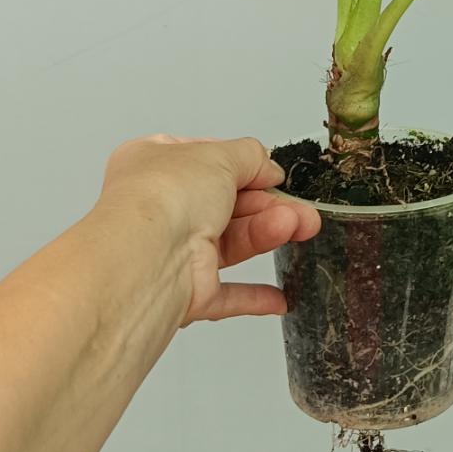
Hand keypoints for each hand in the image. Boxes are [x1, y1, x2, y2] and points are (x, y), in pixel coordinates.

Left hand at [96, 134, 320, 326]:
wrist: (149, 257)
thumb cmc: (167, 195)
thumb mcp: (219, 155)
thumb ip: (250, 156)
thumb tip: (268, 166)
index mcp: (155, 164)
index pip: (205, 160)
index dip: (243, 166)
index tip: (274, 173)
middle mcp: (162, 207)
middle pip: (227, 204)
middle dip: (270, 205)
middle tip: (303, 210)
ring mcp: (174, 251)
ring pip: (232, 243)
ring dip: (268, 233)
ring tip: (302, 227)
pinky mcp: (186, 292)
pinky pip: (226, 295)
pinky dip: (254, 295)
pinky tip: (280, 297)